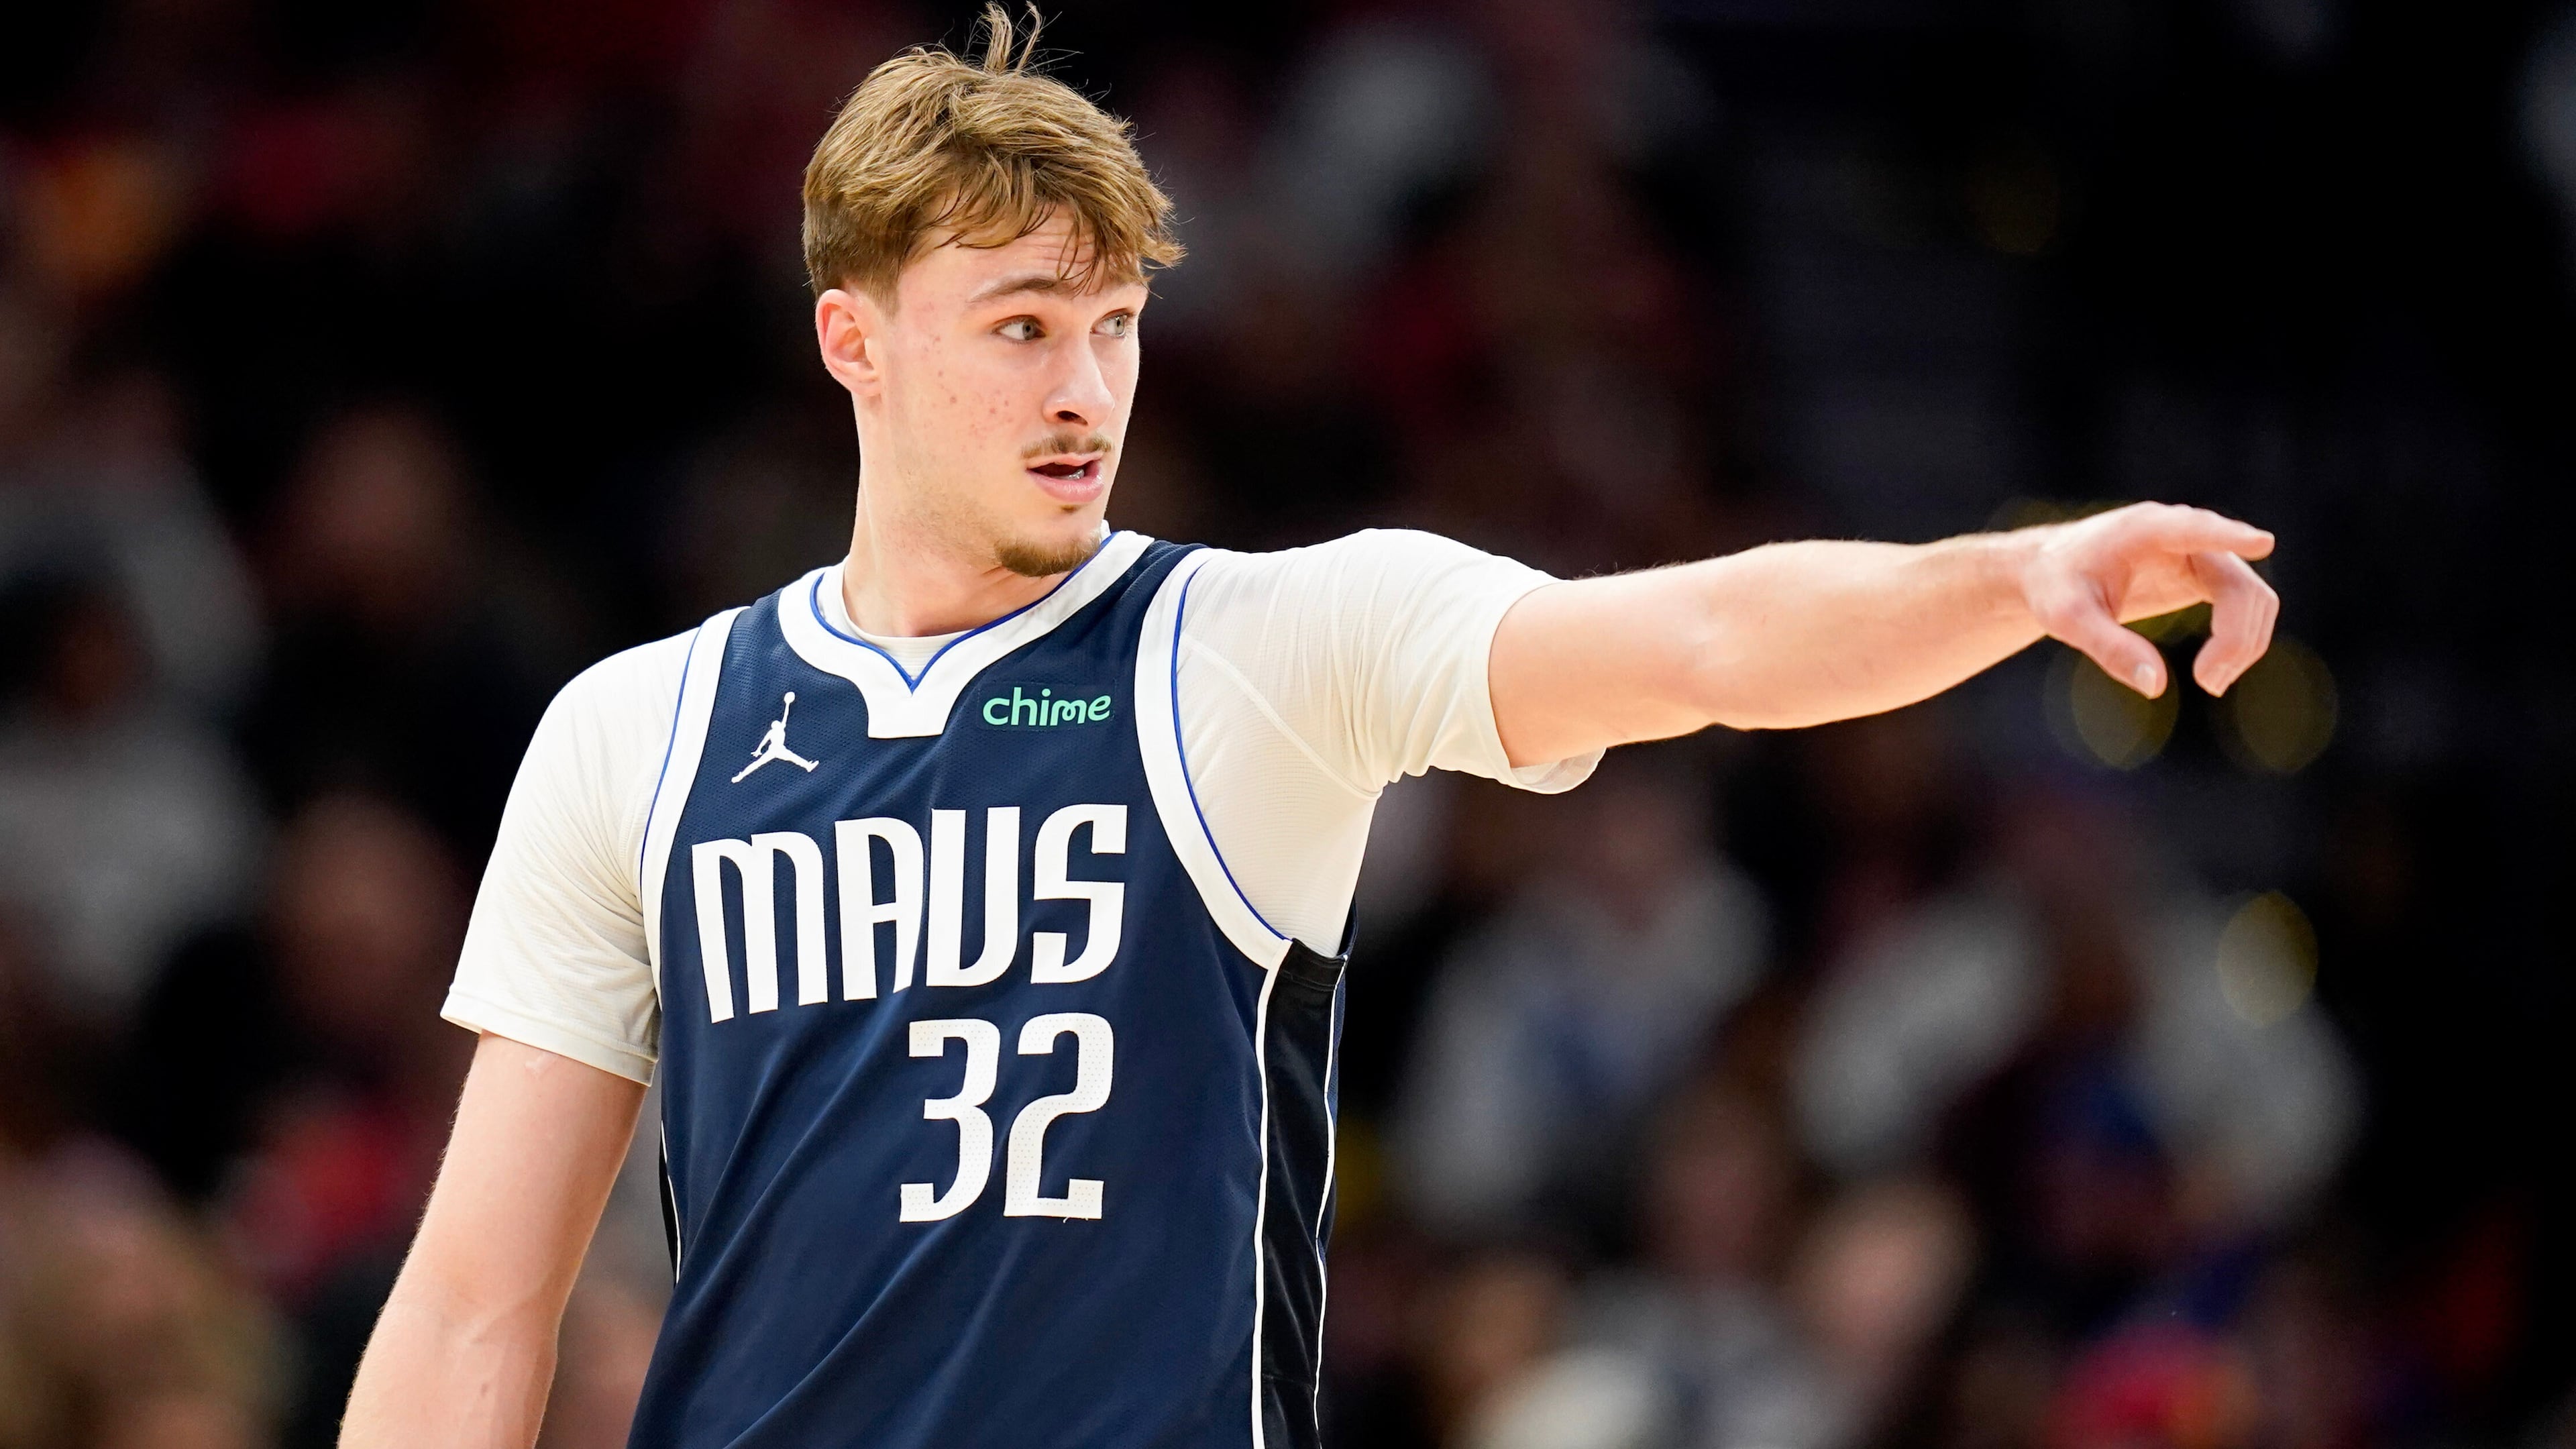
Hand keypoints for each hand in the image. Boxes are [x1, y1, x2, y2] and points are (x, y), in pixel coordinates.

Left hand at [2014, 502, 2277, 697]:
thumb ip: (2108, 648)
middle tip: (2208, 683)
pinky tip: (2212, 671)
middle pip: (2238, 582)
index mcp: (2144, 530)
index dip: (2228, 536)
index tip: (2263, 543)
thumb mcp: (2067, 619)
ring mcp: (2199, 552)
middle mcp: (2180, 534)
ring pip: (2250, 595)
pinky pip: (2242, 603)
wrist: (2051, 571)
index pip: (2195, 529)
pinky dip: (2238, 638)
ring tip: (2210, 683)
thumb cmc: (2055, 586)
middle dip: (2236, 635)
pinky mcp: (2203, 573)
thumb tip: (2156, 685)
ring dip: (2243, 642)